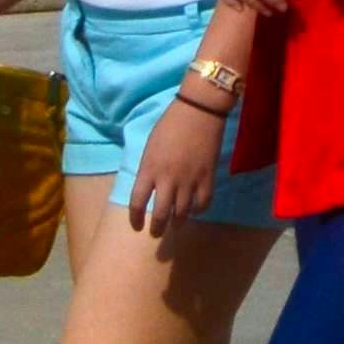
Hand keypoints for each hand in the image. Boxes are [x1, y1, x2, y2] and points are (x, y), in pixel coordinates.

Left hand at [123, 94, 231, 235]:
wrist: (199, 110)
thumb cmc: (170, 124)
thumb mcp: (150, 148)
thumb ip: (149, 170)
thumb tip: (150, 187)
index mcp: (149, 170)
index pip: (137, 203)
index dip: (135, 219)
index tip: (137, 225)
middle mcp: (168, 179)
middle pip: (161, 214)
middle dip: (157, 228)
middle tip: (156, 232)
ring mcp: (189, 179)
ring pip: (182, 212)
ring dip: (177, 222)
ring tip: (176, 224)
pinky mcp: (208, 176)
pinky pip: (203, 202)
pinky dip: (199, 210)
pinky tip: (195, 209)